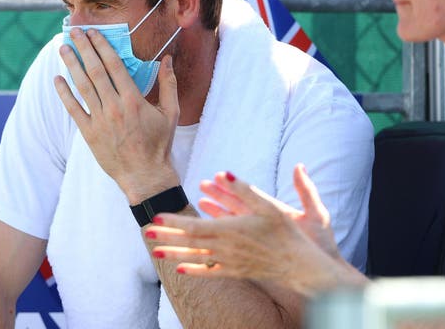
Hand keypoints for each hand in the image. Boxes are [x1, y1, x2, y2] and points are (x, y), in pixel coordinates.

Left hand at [54, 28, 179, 202]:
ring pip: (82, 87)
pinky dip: (64, 93)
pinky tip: (58, 79)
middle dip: (84, 49)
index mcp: (134, 100)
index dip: (103, 47)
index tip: (94, 33)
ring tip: (63, 48)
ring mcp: (100, 120)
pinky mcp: (89, 133)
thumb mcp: (171, 113)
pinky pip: (73, 109)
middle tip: (75, 32)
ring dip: (71, 65)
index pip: (114, 66)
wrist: (145, 175)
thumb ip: (169, 84)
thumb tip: (168, 60)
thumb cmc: (160, 143)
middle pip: (95, 71)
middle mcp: (115, 107)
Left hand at [146, 165, 348, 294]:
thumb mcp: (267, 206)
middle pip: (190, 242)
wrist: (298, 264)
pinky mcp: (235, 271)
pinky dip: (193, 270)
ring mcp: (229, 262)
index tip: (157, 215)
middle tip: (146, 231)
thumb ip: (244, 190)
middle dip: (167, 235)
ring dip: (174, 253)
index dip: (175, 221)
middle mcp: (226, 248)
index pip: (195, 226)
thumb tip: (224, 173)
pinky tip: (180, 268)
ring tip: (155, 251)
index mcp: (231, 230)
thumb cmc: (286, 232)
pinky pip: (209, 272)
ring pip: (195, 258)